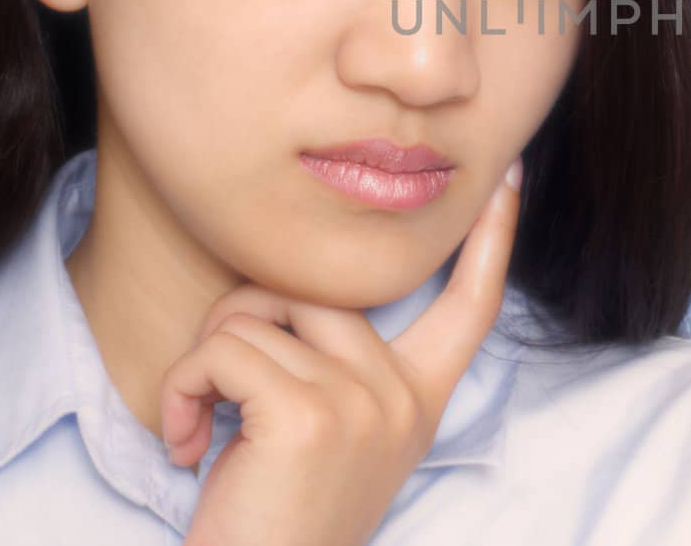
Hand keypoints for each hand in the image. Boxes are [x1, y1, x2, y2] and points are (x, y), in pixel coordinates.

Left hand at [161, 157, 523, 545]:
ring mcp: (363, 401)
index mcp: (419, 400)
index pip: (472, 306)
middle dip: (246, 315)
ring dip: (206, 360)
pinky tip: (185, 441)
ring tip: (201, 422)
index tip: (507, 179)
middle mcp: (403, 396)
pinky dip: (183, 388)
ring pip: (260, 310)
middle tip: (216, 385)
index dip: (493, 239)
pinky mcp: (306, 413)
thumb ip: (344, 368)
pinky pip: (223, 349)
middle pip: (318, 284)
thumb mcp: (334, 437)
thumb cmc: (276, 520)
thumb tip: (303, 292)